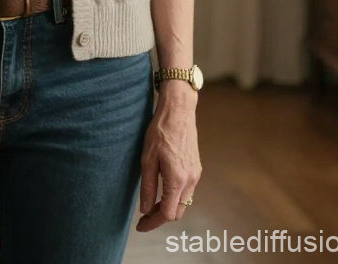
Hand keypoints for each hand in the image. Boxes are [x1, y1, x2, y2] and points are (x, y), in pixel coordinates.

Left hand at [135, 82, 201, 231]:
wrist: (179, 111)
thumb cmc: (160, 131)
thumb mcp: (147, 159)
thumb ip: (148, 187)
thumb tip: (145, 209)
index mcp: (177, 179)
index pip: (168, 214)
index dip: (153, 222)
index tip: (140, 225)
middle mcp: (190, 180)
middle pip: (178, 212)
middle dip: (161, 216)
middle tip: (144, 215)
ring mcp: (196, 174)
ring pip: (184, 202)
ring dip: (169, 206)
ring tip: (152, 202)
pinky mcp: (197, 168)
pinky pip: (187, 190)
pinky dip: (175, 195)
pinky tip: (164, 188)